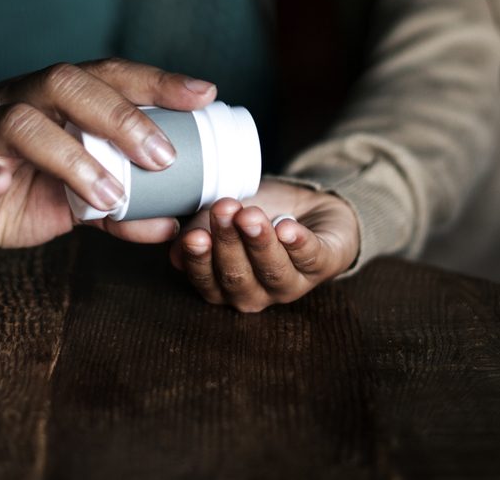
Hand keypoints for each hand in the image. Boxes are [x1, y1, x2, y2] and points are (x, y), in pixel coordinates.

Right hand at [0, 58, 217, 273]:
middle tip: (162, 156)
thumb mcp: (70, 205)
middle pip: (64, 82)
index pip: (105, 76)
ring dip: (72, 157)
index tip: (203, 94)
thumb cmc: (5, 198)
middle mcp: (12, 103)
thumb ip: (117, 209)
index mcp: (48, 102)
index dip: (154, 81)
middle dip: (120, 115)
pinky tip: (4, 186)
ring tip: (109, 196)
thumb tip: (174, 223)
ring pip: (20, 121)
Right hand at [169, 179, 359, 311]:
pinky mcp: (324, 266)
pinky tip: (287, 227)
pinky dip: (298, 242)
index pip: (206, 280)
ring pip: (273, 270)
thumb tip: (175, 253)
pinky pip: (311, 257)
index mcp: (223, 286)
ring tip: (250, 215)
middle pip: (237, 276)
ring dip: (260, 241)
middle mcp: (255, 293)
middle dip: (228, 242)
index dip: (199, 260)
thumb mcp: (219, 219)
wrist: (304, 207)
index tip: (194, 236)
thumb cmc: (254, 216)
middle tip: (223, 209)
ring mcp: (290, 285)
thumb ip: (196, 233)